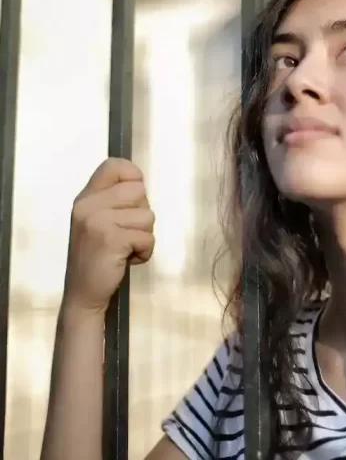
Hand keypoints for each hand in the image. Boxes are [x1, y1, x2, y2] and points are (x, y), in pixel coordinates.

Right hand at [64, 158, 154, 313]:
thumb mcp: (98, 220)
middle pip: (139, 191)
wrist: (83, 294)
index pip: (115, 165)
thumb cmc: (99, 256)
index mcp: (86, 197)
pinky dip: (144, 252)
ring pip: (148, 216)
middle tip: (125, 233)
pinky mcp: (111, 239)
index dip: (133, 177)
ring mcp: (97, 221)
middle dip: (142, 214)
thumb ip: (114, 200)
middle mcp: (88, 205)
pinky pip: (147, 238)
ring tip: (124, 248)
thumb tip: (140, 183)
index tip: (133, 200)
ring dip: (144, 236)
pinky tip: (126, 260)